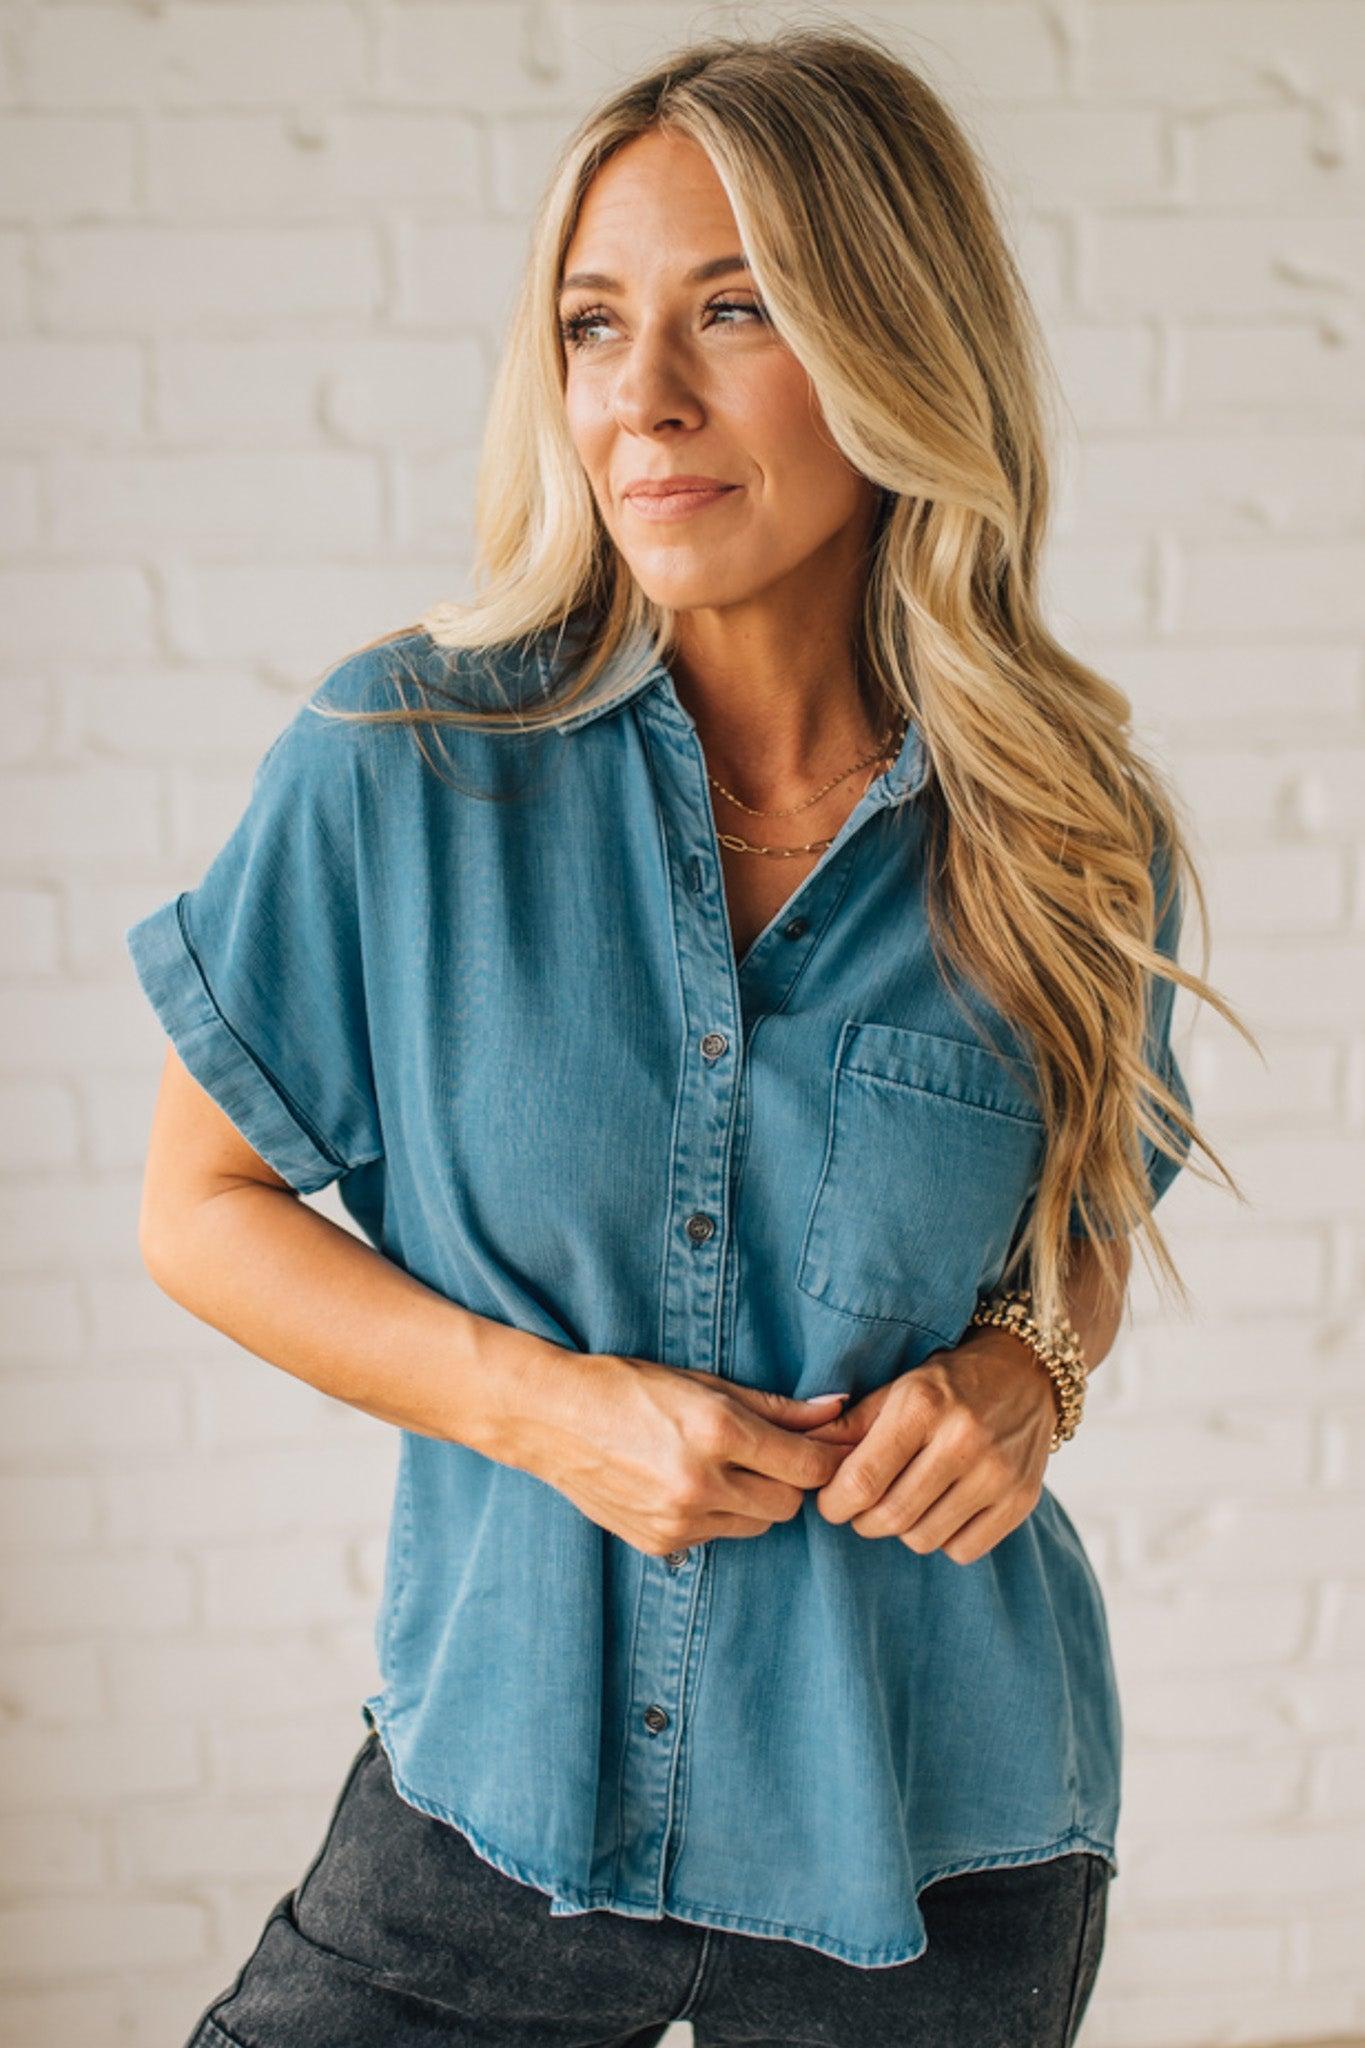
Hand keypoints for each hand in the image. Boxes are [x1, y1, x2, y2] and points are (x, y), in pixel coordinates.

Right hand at [506, 1350, 854, 1558]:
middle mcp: (700, 1482)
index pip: (807, 1466)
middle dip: (791, 1482)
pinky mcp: (660, 1544)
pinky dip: (718, 1517)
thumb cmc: (630, 1387)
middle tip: (771, 1457)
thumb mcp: (704, 1383)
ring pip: (757, 1526)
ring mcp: (678, 1520)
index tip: (827, 1449)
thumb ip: (775, 1405)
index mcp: (716, 1431)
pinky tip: (689, 1486)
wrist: (552, 1419)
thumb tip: (836, 1410)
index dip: (826, 1458)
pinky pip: (716, 1538)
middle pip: (788, 1504)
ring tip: (724, 1469)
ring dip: (755, 1502)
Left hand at [800, 1330, 1057, 1564]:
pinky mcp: (1021, 1499)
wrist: (1025, 1374)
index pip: (862, 1480)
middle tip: (862, 1507)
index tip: (830, 1502)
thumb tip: (802, 1457)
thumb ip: (849, 1426)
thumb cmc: (947, 1384)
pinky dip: (944, 1539)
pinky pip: (963, 1551)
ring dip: (903, 1529)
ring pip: (924, 1538)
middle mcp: (964, 1439)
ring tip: (905, 1502)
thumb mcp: (897, 1390)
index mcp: (924, 1405)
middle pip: (890, 1516)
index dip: (834, 1503)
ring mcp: (997, 1473)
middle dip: (863, 1520)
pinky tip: (942, 1510)